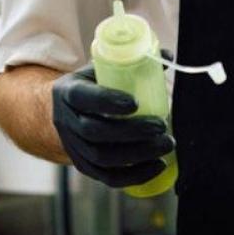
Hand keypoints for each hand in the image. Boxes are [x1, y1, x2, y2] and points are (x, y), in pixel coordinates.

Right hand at [52, 66, 173, 187]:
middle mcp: (66, 121)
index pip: (83, 97)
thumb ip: (133, 63)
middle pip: (94, 131)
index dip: (107, 101)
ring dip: (138, 154)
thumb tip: (168, 58)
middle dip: (132, 131)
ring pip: (102, 157)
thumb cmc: (92, 86)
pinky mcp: (84, 166)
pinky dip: (135, 175)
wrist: (65, 111)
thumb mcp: (102, 69)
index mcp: (68, 91)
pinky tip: (157, 166)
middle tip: (162, 126)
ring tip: (166, 145)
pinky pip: (107, 177)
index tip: (136, 102)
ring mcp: (73, 146)